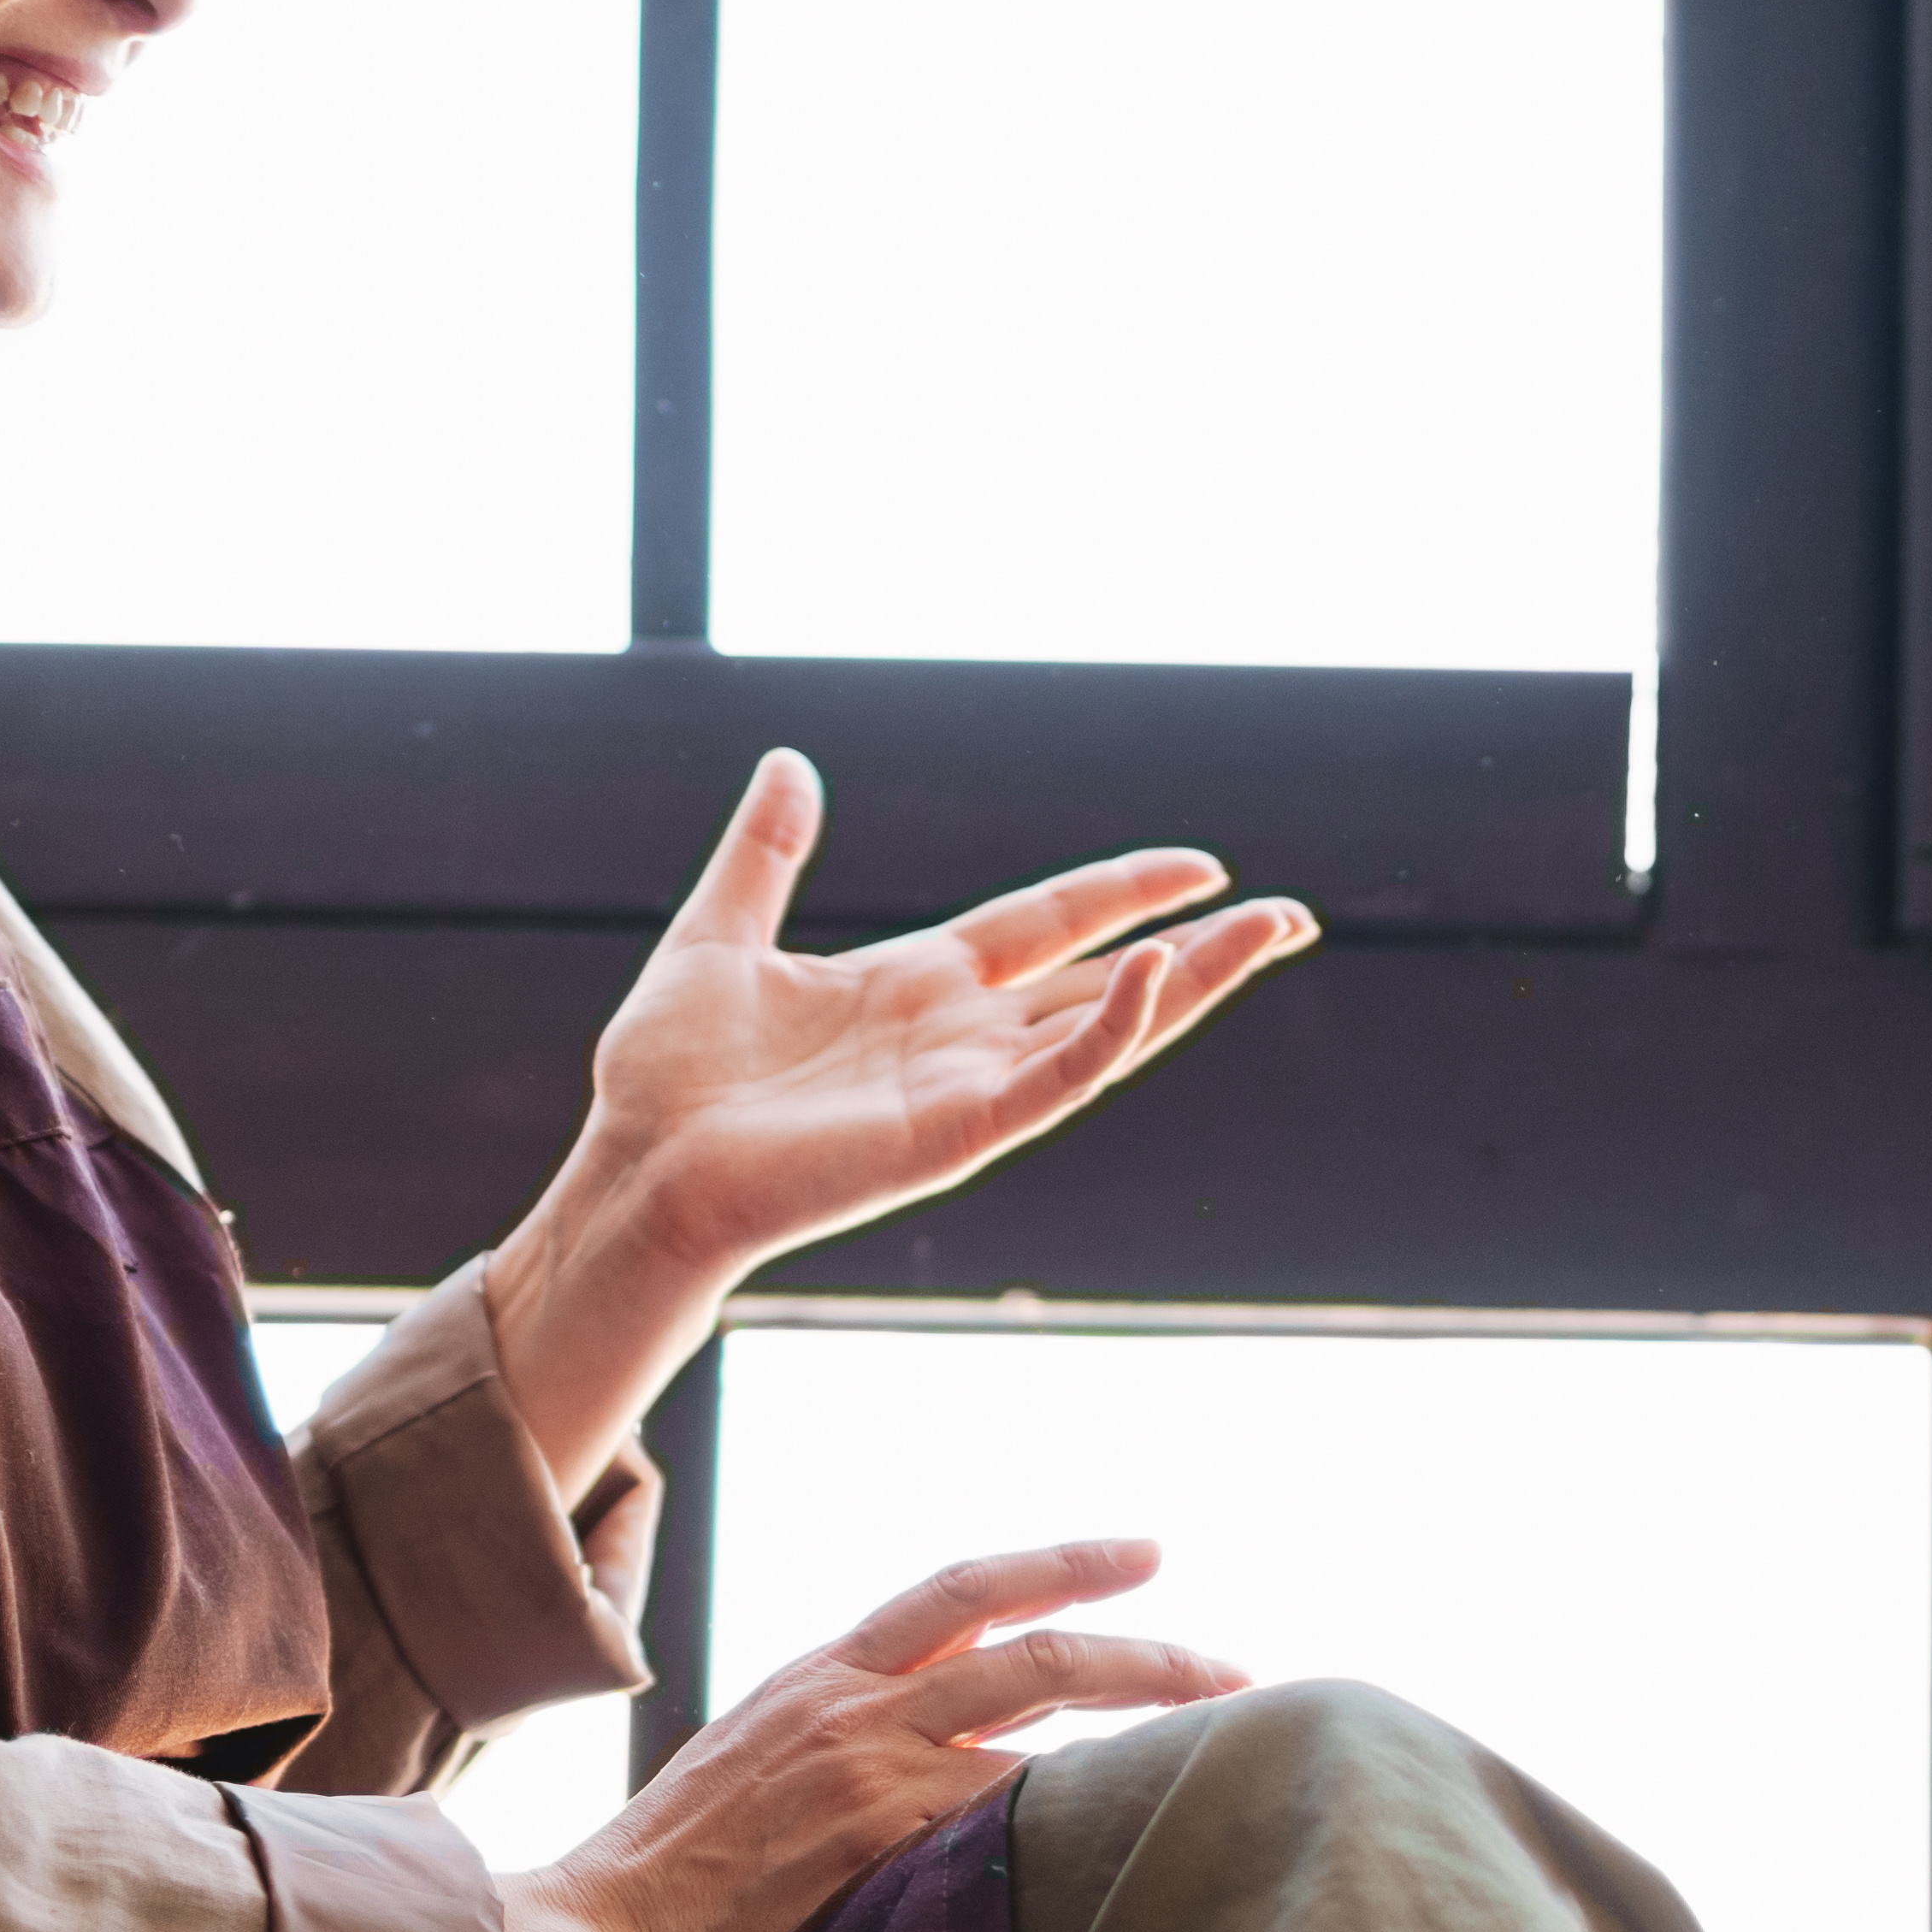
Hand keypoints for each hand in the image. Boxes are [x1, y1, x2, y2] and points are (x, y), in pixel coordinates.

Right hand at [491, 1540, 1241, 1931]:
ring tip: (1221, 1729)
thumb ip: (836, 1745)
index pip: (959, 1589)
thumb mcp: (749, 1770)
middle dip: (1143, 1642)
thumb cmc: (660, 1881)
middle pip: (1030, 1640)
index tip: (1141, 1558)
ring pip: (1040, 1701)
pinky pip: (1010, 1796)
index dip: (1059, 1566)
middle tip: (1228, 1663)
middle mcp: (851, 1700)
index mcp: (818, 1677)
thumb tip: (922, 1755)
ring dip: (1144, 1707)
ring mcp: (867, 1761)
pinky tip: (1142, 1811)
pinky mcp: (875, 1831)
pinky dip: (1082, 1796)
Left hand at [581, 754, 1310, 1293]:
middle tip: (1295, 916)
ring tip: (1271, 933)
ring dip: (1192, 983)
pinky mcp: (954, 1135)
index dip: (1125, 890)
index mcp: (918, 985)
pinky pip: (1054, 1080)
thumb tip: (788, 762)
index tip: (1203, 864)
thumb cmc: (666, 1078)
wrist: (636, 1169)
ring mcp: (965, 1087)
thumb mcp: (719, 932)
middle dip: (1204, 949)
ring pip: (1108, 1028)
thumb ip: (766, 853)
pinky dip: (1111, 1030)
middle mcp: (960, 1036)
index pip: (1050, 923)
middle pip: (1108, 977)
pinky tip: (1153, 974)